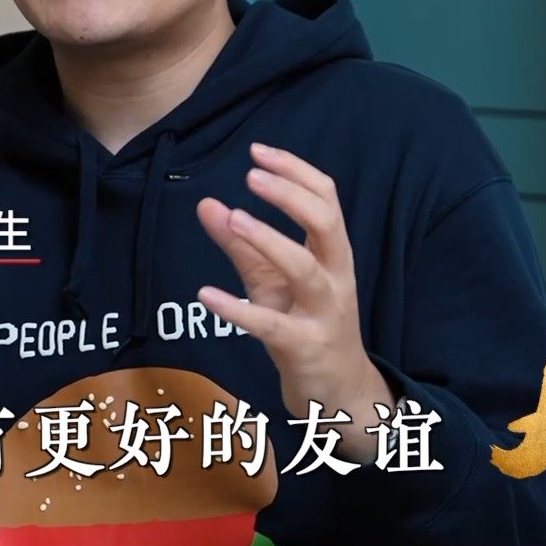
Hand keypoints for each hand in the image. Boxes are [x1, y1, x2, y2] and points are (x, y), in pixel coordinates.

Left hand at [197, 142, 394, 459]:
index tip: (258, 152)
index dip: (295, 172)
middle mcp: (335, 278)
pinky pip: (271, 326)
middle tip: (252, 176)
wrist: (340, 393)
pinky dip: (237, 309)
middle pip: (327, 225)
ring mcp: (323, 314)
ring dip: (270, 240)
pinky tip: (206, 294)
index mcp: (332, 255)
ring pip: (305, 270)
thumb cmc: (306, 326)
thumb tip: (206, 204)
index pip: (326, 199)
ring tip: (235, 218)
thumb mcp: (273, 282)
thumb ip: (241, 246)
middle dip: (291, 196)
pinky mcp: (304, 348)